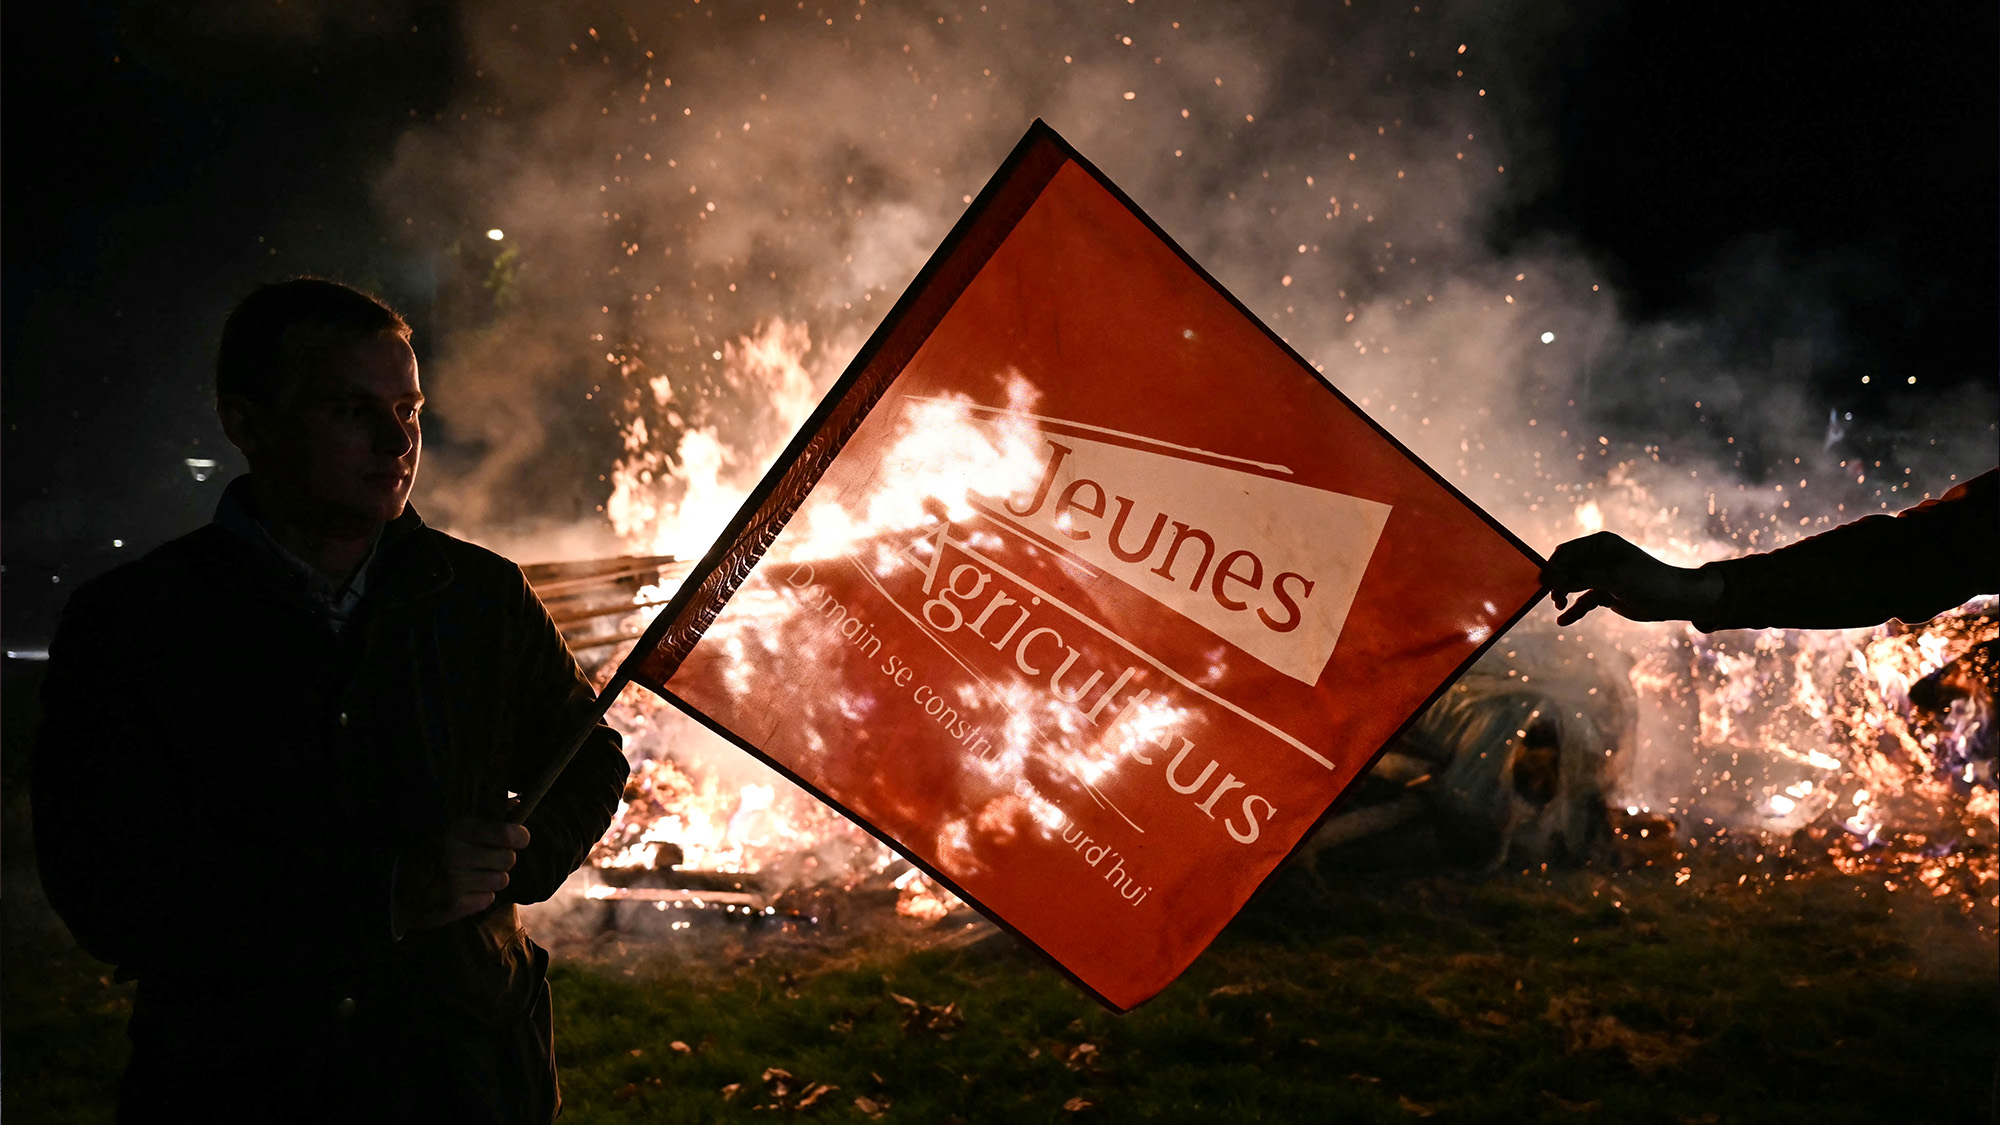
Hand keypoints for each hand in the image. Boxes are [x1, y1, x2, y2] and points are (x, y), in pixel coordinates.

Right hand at [392, 818, 531, 933]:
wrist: (392, 886)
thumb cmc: (428, 851)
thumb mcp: (451, 827)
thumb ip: (487, 816)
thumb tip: (519, 803)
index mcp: (455, 831)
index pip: (508, 834)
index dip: (520, 837)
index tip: (518, 839)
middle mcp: (454, 855)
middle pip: (509, 859)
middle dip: (501, 860)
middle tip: (485, 860)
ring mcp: (453, 883)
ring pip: (502, 880)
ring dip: (491, 879)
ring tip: (470, 876)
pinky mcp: (453, 906)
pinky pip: (488, 899)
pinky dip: (479, 896)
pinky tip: (461, 891)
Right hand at [1541, 531, 1722, 625]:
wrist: (1674, 599)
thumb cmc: (1647, 580)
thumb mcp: (1612, 576)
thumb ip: (1581, 577)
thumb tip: (1552, 581)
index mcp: (1600, 544)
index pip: (1566, 552)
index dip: (1553, 567)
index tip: (1546, 584)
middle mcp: (1598, 557)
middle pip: (1565, 568)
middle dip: (1556, 582)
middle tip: (1553, 598)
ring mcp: (1601, 575)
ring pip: (1571, 585)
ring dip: (1562, 595)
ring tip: (1559, 607)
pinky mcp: (1605, 593)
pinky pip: (1583, 601)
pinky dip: (1573, 610)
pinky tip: (1563, 621)